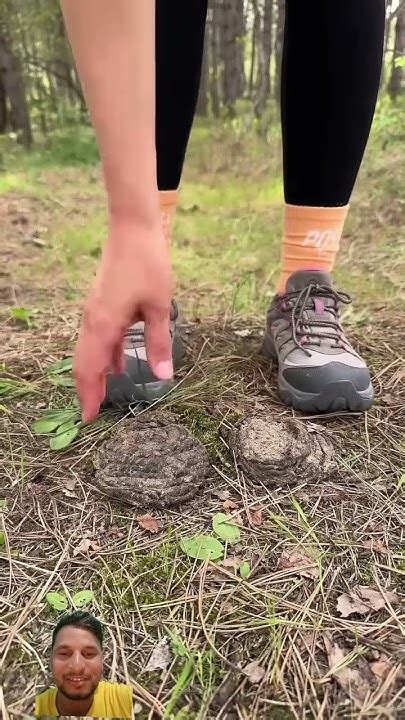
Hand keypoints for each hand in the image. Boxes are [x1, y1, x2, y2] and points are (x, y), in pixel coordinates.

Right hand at [74, 217, 172, 421]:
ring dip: (96, 374)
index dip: (89, 395)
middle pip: (84, 363)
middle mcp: (93, 321)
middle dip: (88, 390)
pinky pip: (99, 338)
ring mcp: (95, 311)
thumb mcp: (159, 307)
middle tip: (94, 415)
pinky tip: (118, 366)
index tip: (89, 419)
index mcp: (104, 324)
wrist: (133, 229)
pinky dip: (105, 355)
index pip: (90, 369)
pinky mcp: (102, 304)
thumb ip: (159, 343)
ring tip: (105, 397)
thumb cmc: (148, 264)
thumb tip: (162, 377)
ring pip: (89, 351)